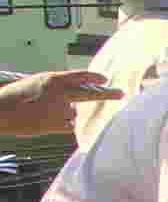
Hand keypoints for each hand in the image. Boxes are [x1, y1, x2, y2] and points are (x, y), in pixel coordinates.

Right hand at [0, 67, 120, 138]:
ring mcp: (60, 110)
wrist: (0, 112)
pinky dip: (65, 124)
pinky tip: (48, 121)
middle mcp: (60, 93)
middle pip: (90, 93)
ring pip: (75, 112)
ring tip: (45, 111)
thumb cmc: (15, 98)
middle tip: (121, 93)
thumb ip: (55, 88)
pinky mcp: (57, 125)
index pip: (80, 76)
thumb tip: (74, 98)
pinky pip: (69, 125)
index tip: (105, 79)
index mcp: (53, 79)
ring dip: (68, 113)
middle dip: (107, 94)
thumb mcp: (35, 84)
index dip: (94, 77)